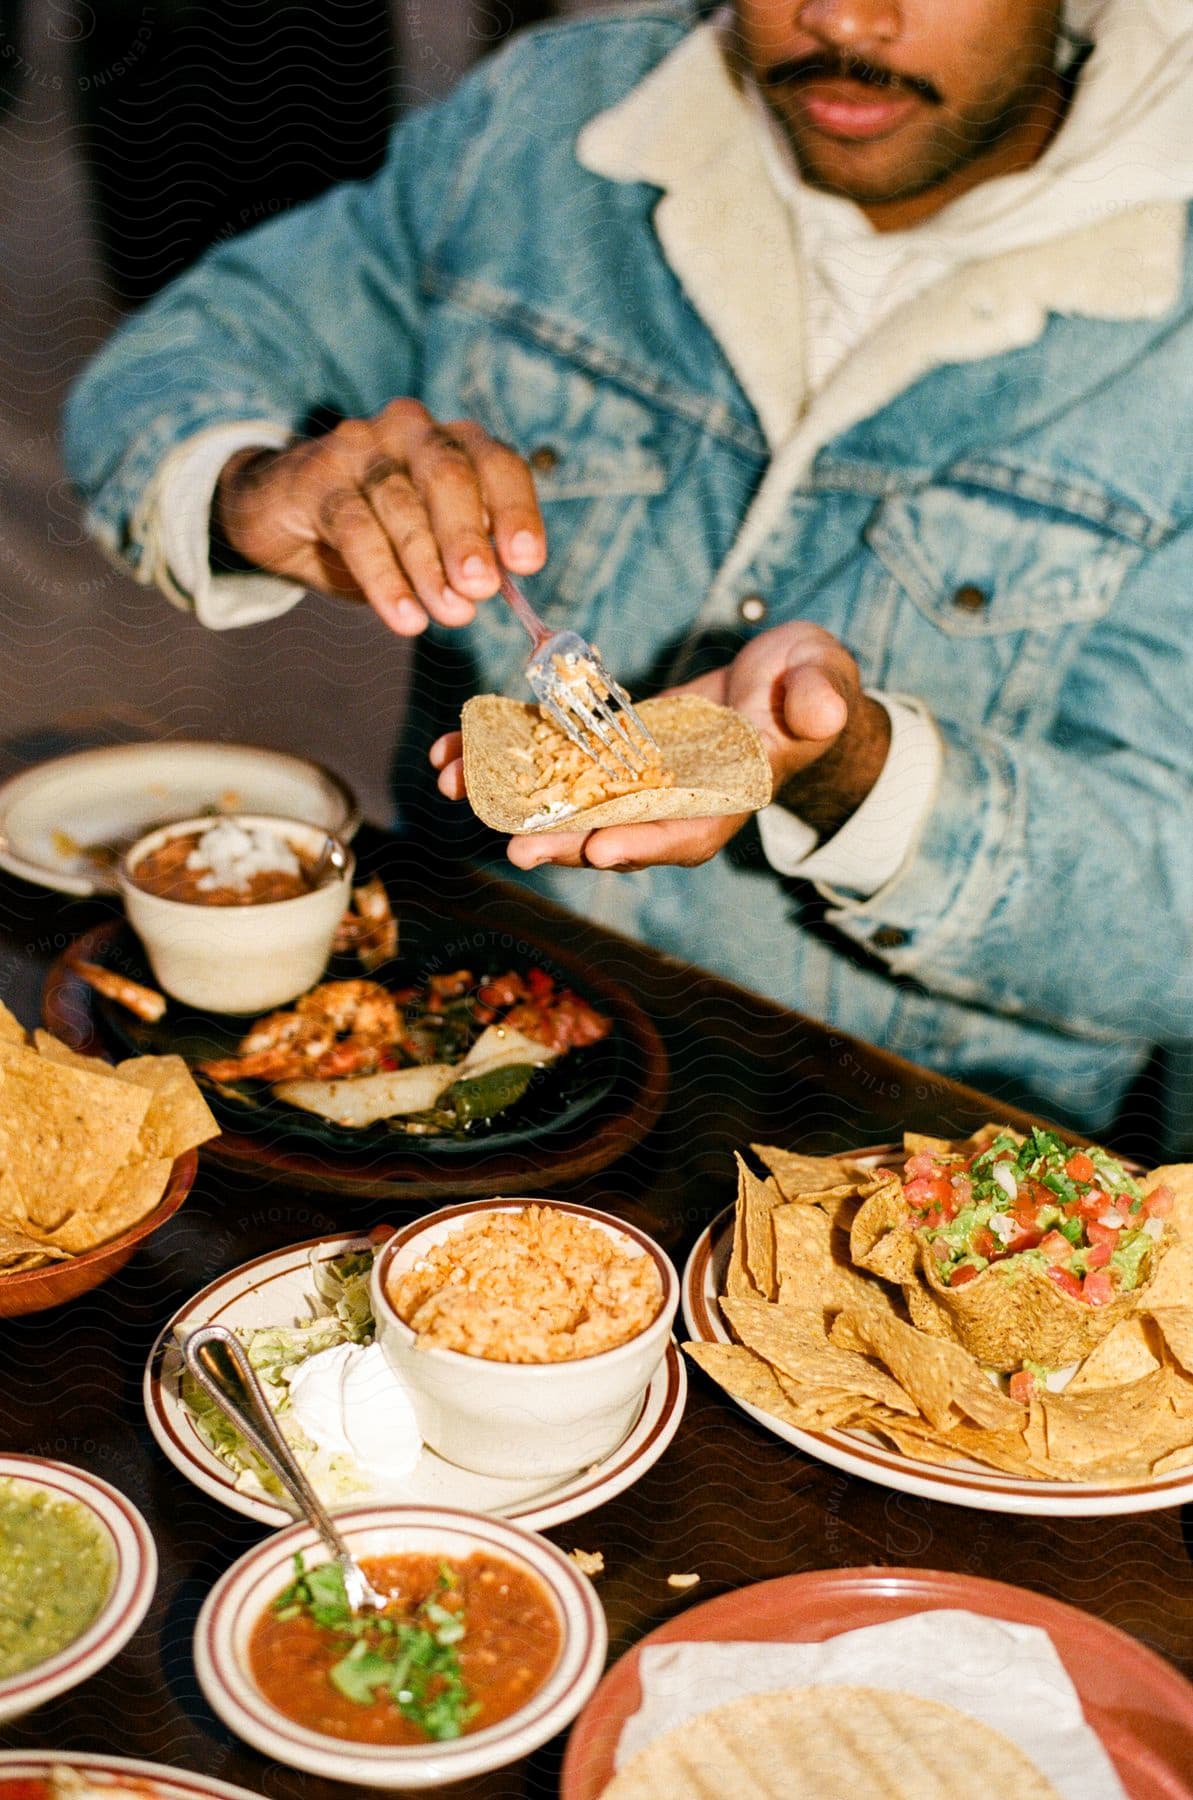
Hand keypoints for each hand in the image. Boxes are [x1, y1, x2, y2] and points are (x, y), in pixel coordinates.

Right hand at [213, 400, 545, 634]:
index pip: (499, 466)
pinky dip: (383, 577)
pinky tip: (403, 615)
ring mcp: (360, 447)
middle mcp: (412, 431)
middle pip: (448, 475)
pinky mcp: (316, 476)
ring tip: (448, 613)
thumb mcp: (430, 542)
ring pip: (401, 503)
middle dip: (468, 536)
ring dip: (427, 566)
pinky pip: (355, 527)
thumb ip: (465, 558)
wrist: (282, 510)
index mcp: (455, 442)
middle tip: (480, 588)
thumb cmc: (376, 527)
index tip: (526, 563)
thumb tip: (490, 591)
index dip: (517, 512)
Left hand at [429, 622, 890, 870]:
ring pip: (567, 796)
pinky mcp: (607, 750)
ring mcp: (635, 779)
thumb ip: (817, 700)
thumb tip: (815, 713)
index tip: (602, 848)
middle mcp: (672, 800)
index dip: (647, 840)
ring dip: (511, 796)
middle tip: (513, 848)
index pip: (689, 828)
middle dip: (561, 838)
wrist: (786, 680)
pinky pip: (551, 755)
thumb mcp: (822, 682)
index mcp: (729, 795)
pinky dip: (504, 751)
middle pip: (613, 828)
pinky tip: (454, 745)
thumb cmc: (811, 683)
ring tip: (455, 786)